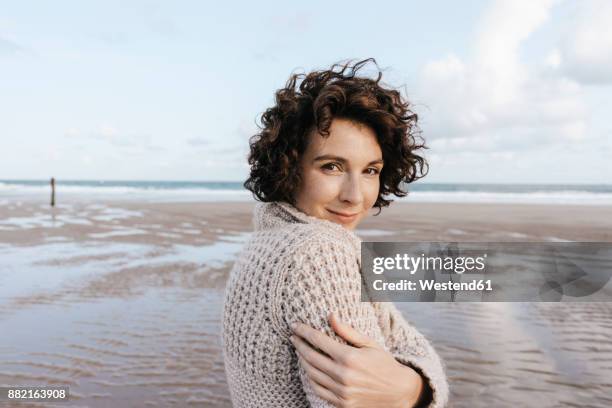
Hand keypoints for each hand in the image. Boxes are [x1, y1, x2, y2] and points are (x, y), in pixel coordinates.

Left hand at [290, 313, 423, 407]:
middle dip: (299, 345)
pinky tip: (309, 369)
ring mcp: (342, 392)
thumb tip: (330, 315)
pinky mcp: (342, 404)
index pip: (319, 341)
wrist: (399, 392)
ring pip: (312, 374)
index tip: (295, 325)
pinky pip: (319, 389)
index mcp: (350, 358)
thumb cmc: (384, 364)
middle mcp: (343, 376)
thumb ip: (347, 331)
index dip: (304, 332)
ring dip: (302, 360)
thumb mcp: (369, 343)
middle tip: (293, 336)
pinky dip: (311, 378)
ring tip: (300, 351)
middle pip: (311, 357)